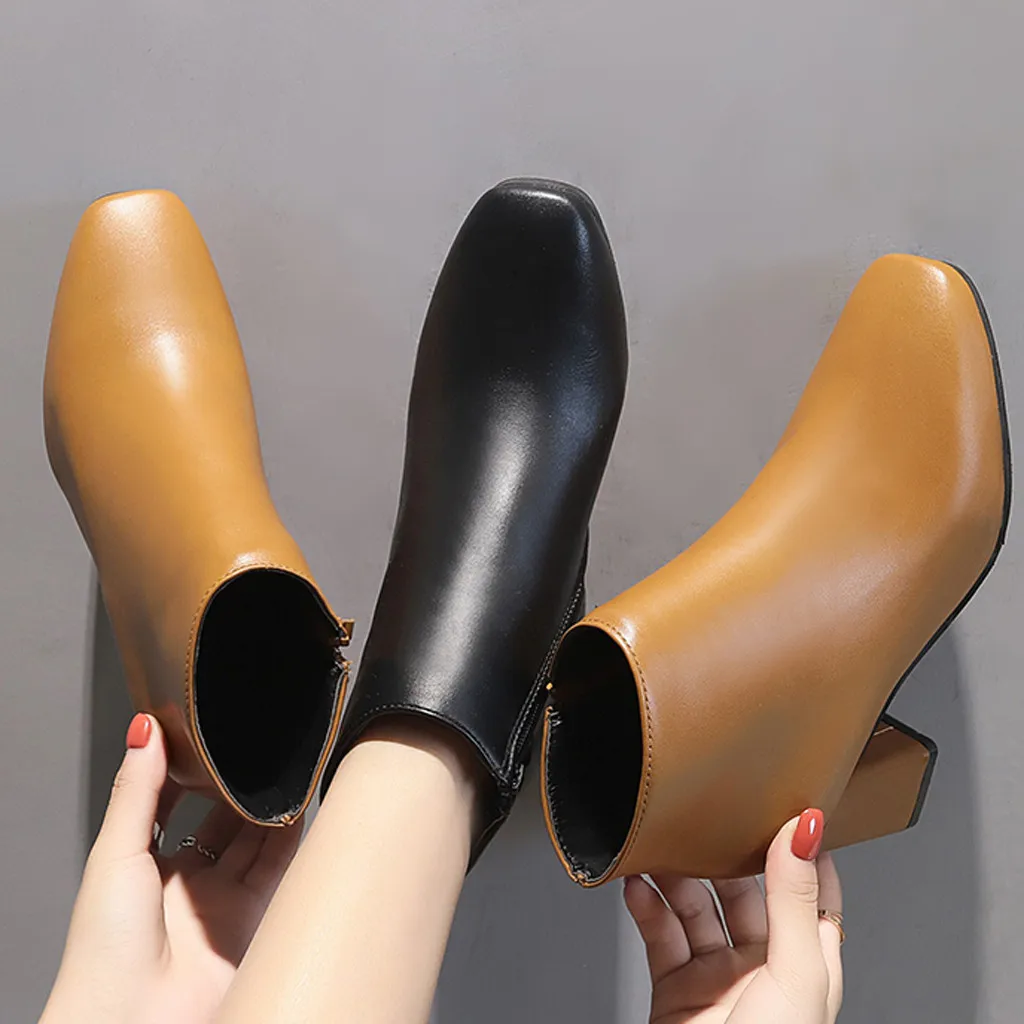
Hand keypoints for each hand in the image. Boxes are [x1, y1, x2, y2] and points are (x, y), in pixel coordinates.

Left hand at [41, 714, 301, 1023]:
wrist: (133, 1017)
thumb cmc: (105, 948)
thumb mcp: (115, 852)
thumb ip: (138, 790)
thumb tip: (145, 729)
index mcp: (145, 864)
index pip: (176, 804)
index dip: (196, 772)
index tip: (214, 735)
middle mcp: (187, 882)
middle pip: (224, 821)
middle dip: (241, 788)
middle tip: (260, 749)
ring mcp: (221, 901)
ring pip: (255, 840)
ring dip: (269, 808)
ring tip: (284, 768)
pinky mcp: (253, 919)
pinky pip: (278, 869)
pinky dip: (292, 839)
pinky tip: (299, 809)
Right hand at [625, 809, 842, 1023]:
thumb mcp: (796, 975)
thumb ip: (796, 900)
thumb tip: (805, 830)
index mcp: (809, 961)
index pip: (812, 888)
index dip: (799, 846)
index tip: (779, 801)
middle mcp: (764, 965)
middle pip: (744, 889)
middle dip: (721, 854)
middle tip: (701, 820)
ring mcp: (718, 976)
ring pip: (696, 907)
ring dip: (676, 876)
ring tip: (658, 850)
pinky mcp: (676, 988)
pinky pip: (660, 935)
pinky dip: (645, 907)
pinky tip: (638, 888)